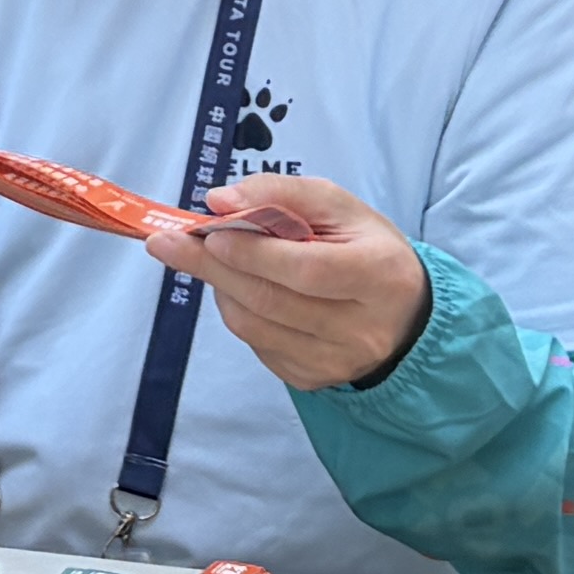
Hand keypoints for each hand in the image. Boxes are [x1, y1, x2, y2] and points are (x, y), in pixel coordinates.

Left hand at [147, 176, 427, 391]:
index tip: (210, 233)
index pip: (306, 269)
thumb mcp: (340, 207)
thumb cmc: (368, 251)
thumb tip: (221, 201)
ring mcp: (336, 361)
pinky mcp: (313, 379)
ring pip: (256, 328)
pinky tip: (241, 289)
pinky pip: (258, 346)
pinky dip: (239, 313)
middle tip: (168, 243)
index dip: (254, 253)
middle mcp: (361, 328)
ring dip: (221, 289)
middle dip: (213, 268)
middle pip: (272, 300)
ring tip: (208, 259)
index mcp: (378, 274)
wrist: (406, 316)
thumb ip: (282, 194)